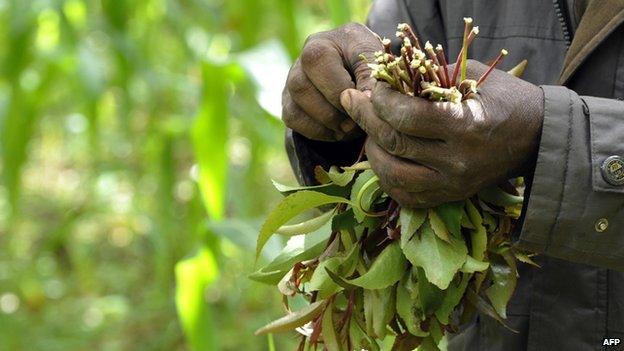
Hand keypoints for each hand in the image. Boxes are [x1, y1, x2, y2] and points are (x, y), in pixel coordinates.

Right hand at [282, 23, 381, 141]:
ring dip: (326, 123)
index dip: (340, 88)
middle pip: (301, 87)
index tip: (364, 100)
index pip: (317, 62)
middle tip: (356, 119)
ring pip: (294, 106)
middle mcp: (301, 59)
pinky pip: (293, 119)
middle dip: (333, 110)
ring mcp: (292, 81)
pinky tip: (338, 130)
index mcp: (322, 42)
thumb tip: (366, 99)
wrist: (357, 70)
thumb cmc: (367, 61)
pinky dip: (318, 131)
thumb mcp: (375, 58)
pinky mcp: (289, 101)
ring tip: (350, 126)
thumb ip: (372, 73)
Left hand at [340, 60, 543, 207]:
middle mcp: (457, 160)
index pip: (407, 117)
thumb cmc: (505, 100)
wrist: (537, 138)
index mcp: (466, 125)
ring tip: (367, 131)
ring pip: (393, 174)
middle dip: (366, 118)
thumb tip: (389, 74)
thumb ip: (432, 76)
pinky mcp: (450, 196)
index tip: (373, 87)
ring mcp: (453, 183)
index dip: (381, 100)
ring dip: (372, 150)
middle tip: (351, 101)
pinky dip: (387, 178)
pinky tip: (383, 158)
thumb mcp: (473, 77)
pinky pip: (407, 196)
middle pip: (395, 143)